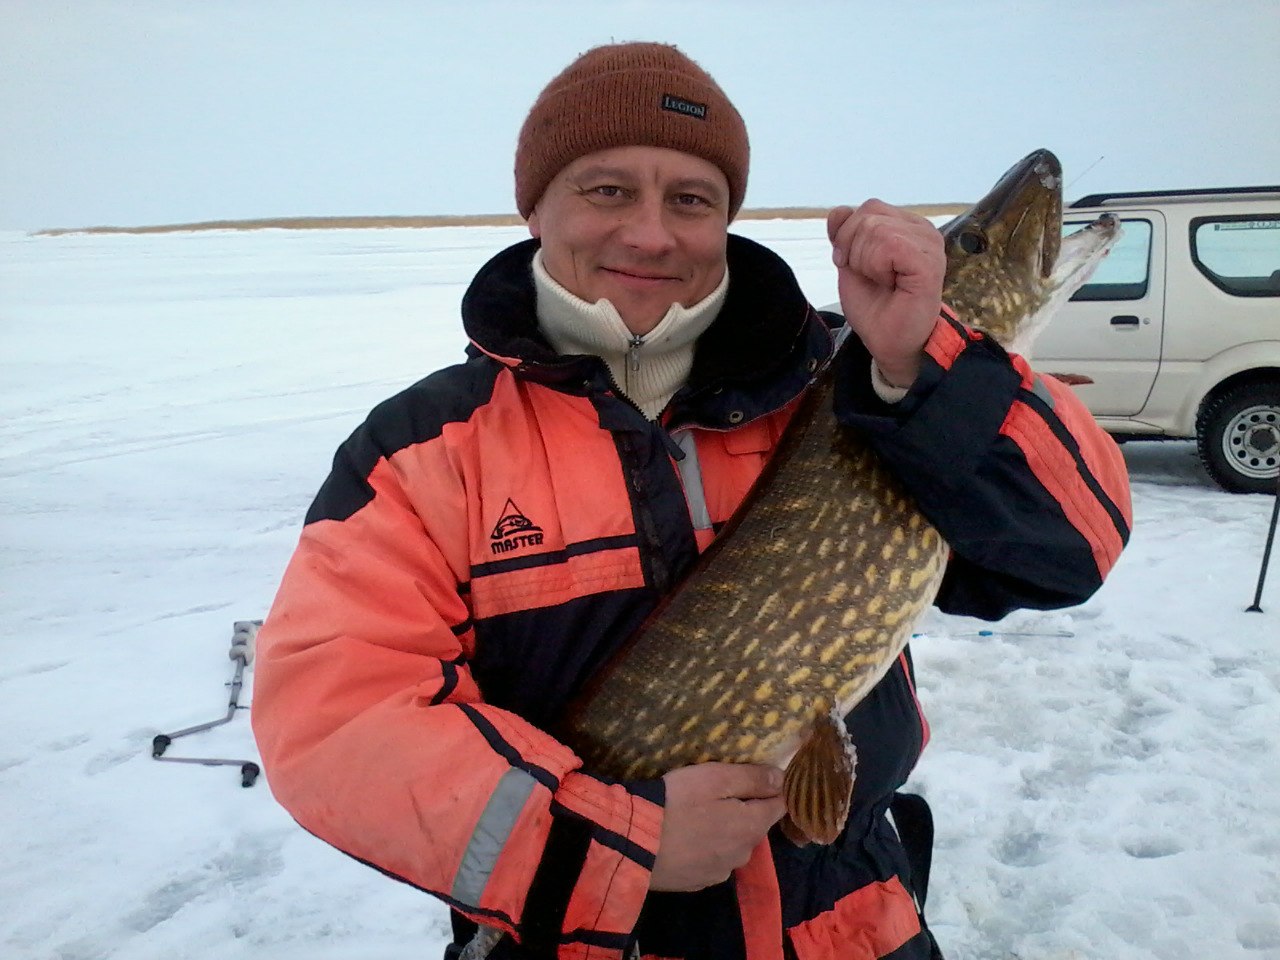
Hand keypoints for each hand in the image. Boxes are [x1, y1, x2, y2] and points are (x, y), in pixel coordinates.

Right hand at [649, 763, 785, 891]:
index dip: (772, 789)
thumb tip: (782, 779)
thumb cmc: (676, 802)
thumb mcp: (714, 778)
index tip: (755, 777)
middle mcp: (743, 854)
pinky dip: (705, 849)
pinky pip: (711, 860)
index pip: (779, 805)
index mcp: (751, 827)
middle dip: (744, 810)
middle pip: (754, 826)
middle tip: (717, 793)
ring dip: (724, 831)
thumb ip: (751, 778)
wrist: (633, 843)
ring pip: (732, 846)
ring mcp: (720, 873)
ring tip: (698, 816)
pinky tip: (686, 839)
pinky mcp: (697, 883)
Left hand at [827, 200, 945, 388]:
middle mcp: (922, 230)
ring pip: (876, 228)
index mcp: (907, 226)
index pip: (867, 208)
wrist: (890, 343)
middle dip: (854, 249)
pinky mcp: (929, 262)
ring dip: (865, 262)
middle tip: (870, 277)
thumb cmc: (876, 308)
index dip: (848, 235)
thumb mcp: (850, 264)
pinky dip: (876, 267)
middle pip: (869, 213)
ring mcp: (928, 244)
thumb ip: (844, 235)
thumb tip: (837, 211)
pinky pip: (889, 244)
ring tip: (883, 282)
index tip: (853, 265)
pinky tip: (890, 282)